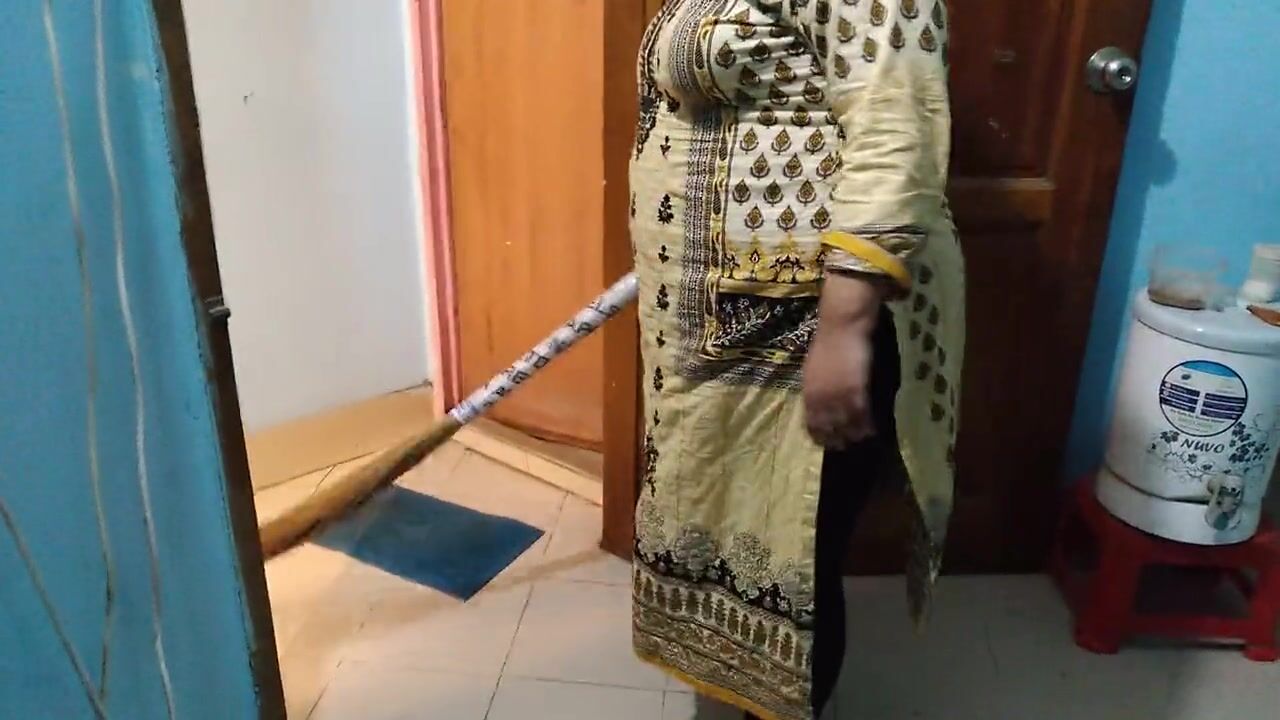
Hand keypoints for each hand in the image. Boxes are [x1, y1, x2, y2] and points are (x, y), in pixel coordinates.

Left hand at [802, 274, 885, 448]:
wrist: (841, 326)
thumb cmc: (828, 343)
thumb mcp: (813, 368)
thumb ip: (816, 387)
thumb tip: (820, 402)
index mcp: (808, 391)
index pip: (810, 422)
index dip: (818, 435)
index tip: (825, 443)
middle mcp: (820, 397)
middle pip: (828, 427)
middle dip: (836, 439)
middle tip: (846, 446)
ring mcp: (838, 395)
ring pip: (846, 424)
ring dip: (853, 435)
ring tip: (861, 441)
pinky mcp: (856, 390)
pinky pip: (861, 415)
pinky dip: (867, 425)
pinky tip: (872, 430)